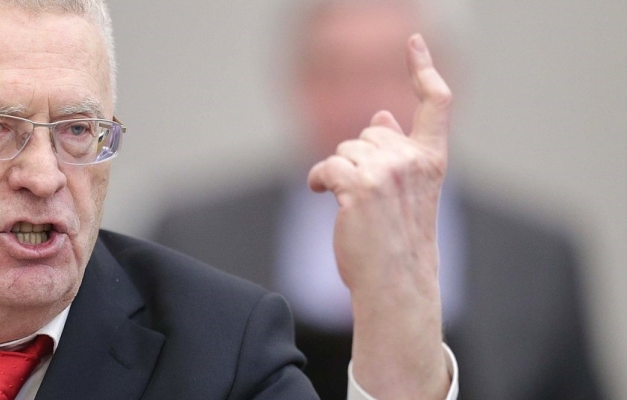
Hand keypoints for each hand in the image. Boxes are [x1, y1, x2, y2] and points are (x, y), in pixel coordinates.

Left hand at [307, 34, 451, 398]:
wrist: (396, 283)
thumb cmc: (398, 240)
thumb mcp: (407, 192)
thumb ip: (397, 151)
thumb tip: (382, 113)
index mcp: (431, 160)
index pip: (436, 104)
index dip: (423, 69)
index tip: (413, 41)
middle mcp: (413, 160)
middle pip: (367, 132)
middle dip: (357, 157)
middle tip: (367, 197)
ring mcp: (387, 172)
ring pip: (343, 149)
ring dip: (338, 173)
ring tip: (353, 206)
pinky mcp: (359, 187)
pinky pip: (326, 166)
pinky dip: (320, 180)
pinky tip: (325, 197)